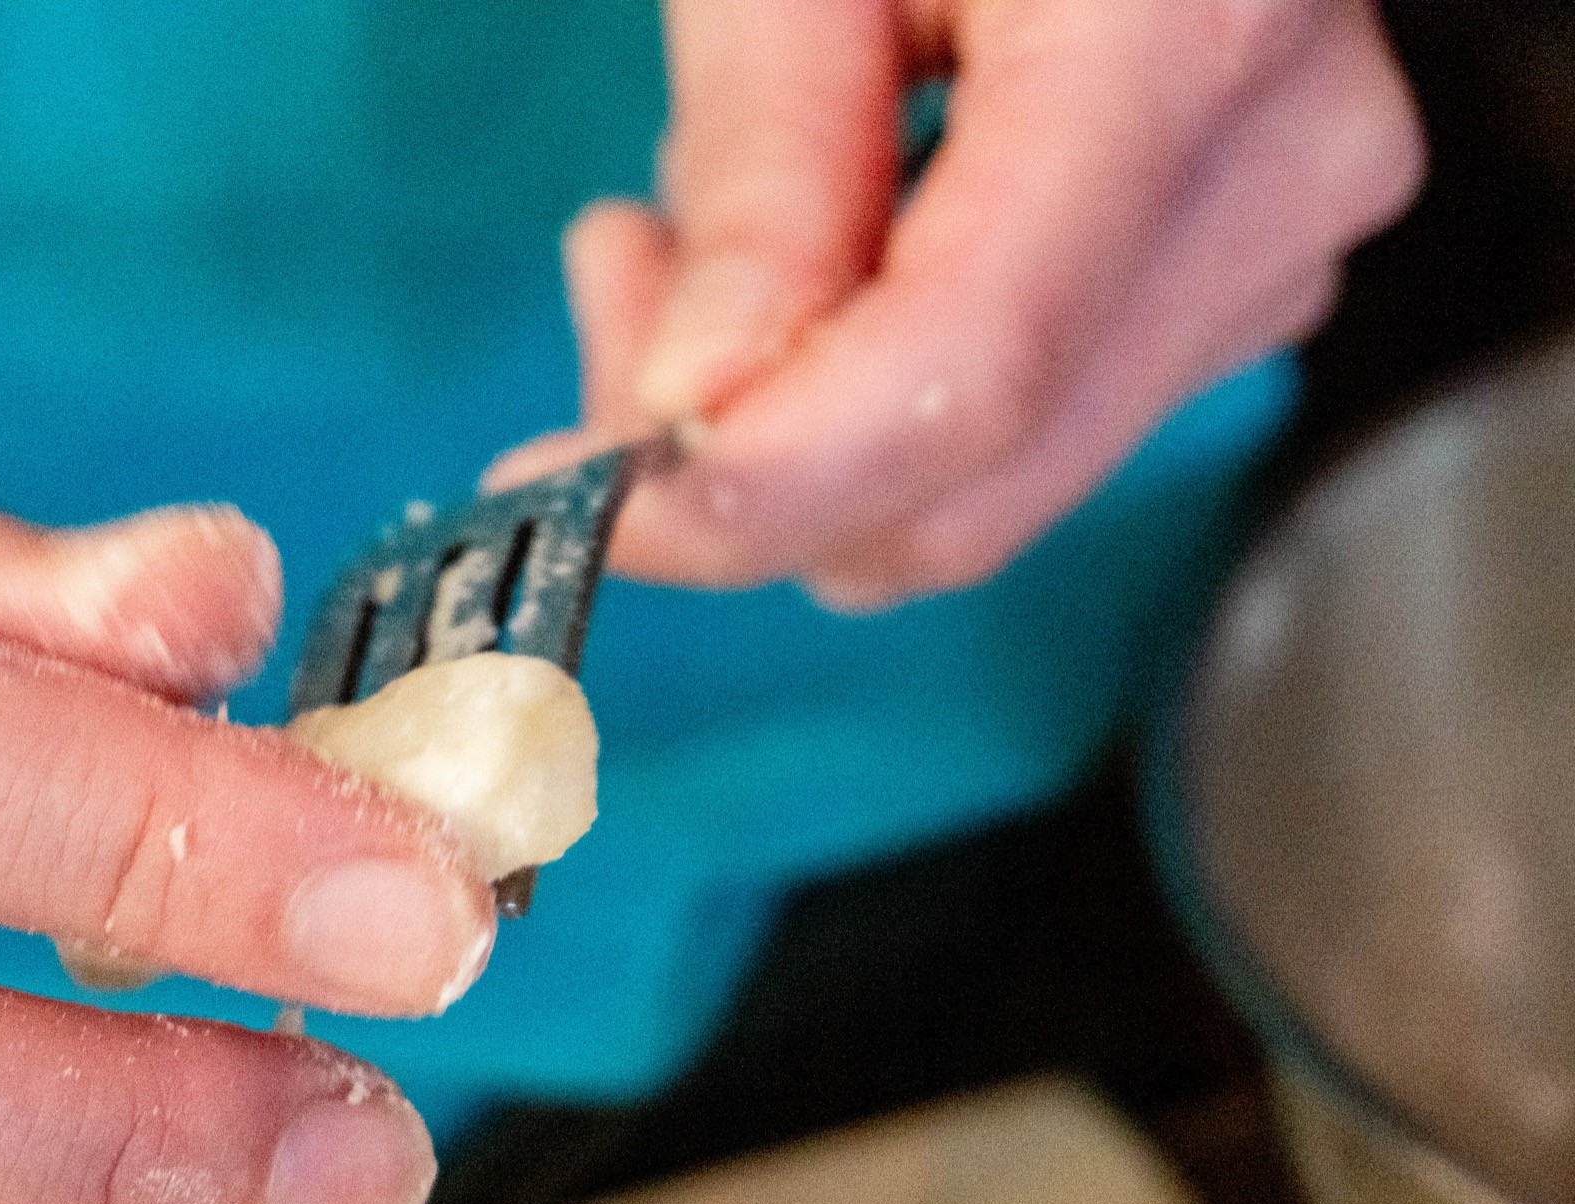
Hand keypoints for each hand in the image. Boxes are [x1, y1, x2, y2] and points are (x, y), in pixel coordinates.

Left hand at [497, 0, 1424, 607]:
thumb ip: (761, 169)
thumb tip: (699, 410)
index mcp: (1182, 38)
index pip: (966, 377)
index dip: (758, 486)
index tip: (588, 504)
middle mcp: (1268, 181)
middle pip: (968, 487)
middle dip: (743, 460)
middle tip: (618, 284)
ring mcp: (1267, 249)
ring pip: (977, 492)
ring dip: (793, 422)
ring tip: (699, 227)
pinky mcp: (1225, 288)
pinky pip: (1014, 434)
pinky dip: (871, 393)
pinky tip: (816, 243)